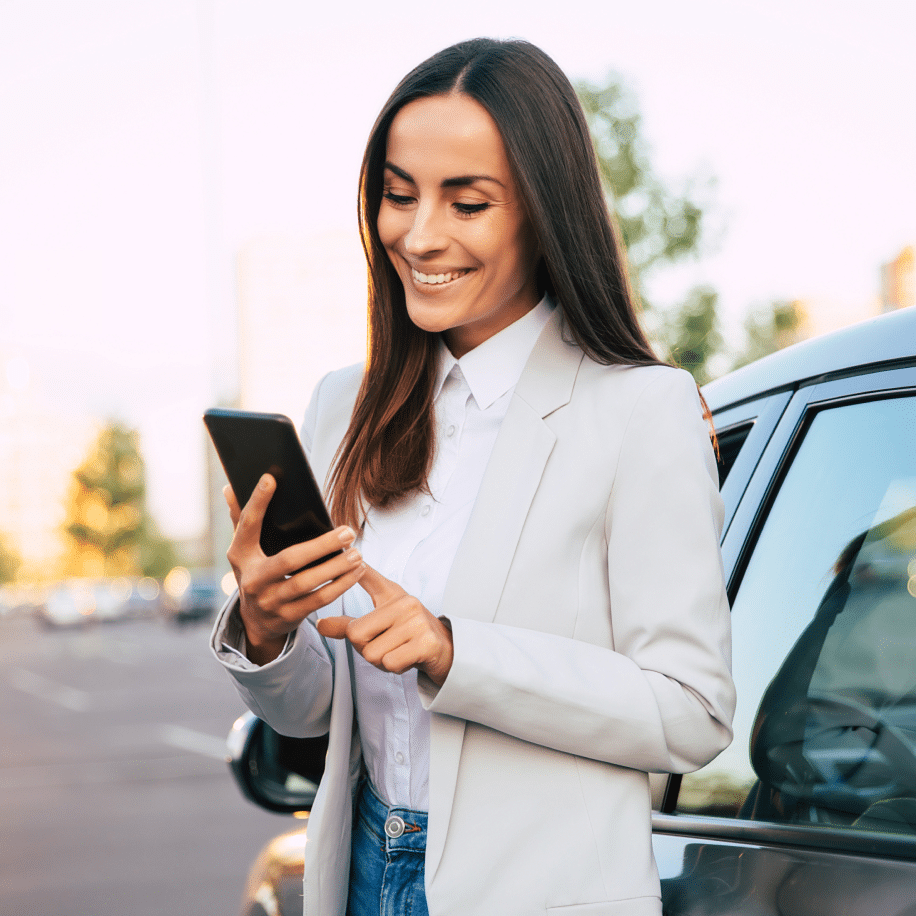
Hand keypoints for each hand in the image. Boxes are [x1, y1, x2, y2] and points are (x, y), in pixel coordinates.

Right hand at [224, 474, 366, 664]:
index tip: (271, 478)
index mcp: (240, 555)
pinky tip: (357, 572)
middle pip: (289, 560)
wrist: (256, 621)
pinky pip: (318, 601)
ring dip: (336, 568)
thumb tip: (229, 487)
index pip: (247, 524)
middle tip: (348, 532)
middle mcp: (252, 579)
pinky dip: (340, 586)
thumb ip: (240, 518)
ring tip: (357, 553)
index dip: (257, 502)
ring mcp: (269, 600)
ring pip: (307, 583)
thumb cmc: (257, 571)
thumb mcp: (244, 549)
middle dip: (322, 545)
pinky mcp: (288, 616)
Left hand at [316, 565, 453, 686]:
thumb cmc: (407, 635)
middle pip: (357, 634)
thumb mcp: (379, 624)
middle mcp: (405, 603)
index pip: (369, 576)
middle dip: (365, 648)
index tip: (346, 548)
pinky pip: (390, 662)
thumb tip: (320, 624)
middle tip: (386, 644)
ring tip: (398, 650)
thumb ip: (349, 625)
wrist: (444, 650)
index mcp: (391, 594)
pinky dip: (394, 667)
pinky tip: (408, 658)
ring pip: (373, 653)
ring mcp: (417, 622)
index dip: (355, 566)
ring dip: (382, 661)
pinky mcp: (426, 643)